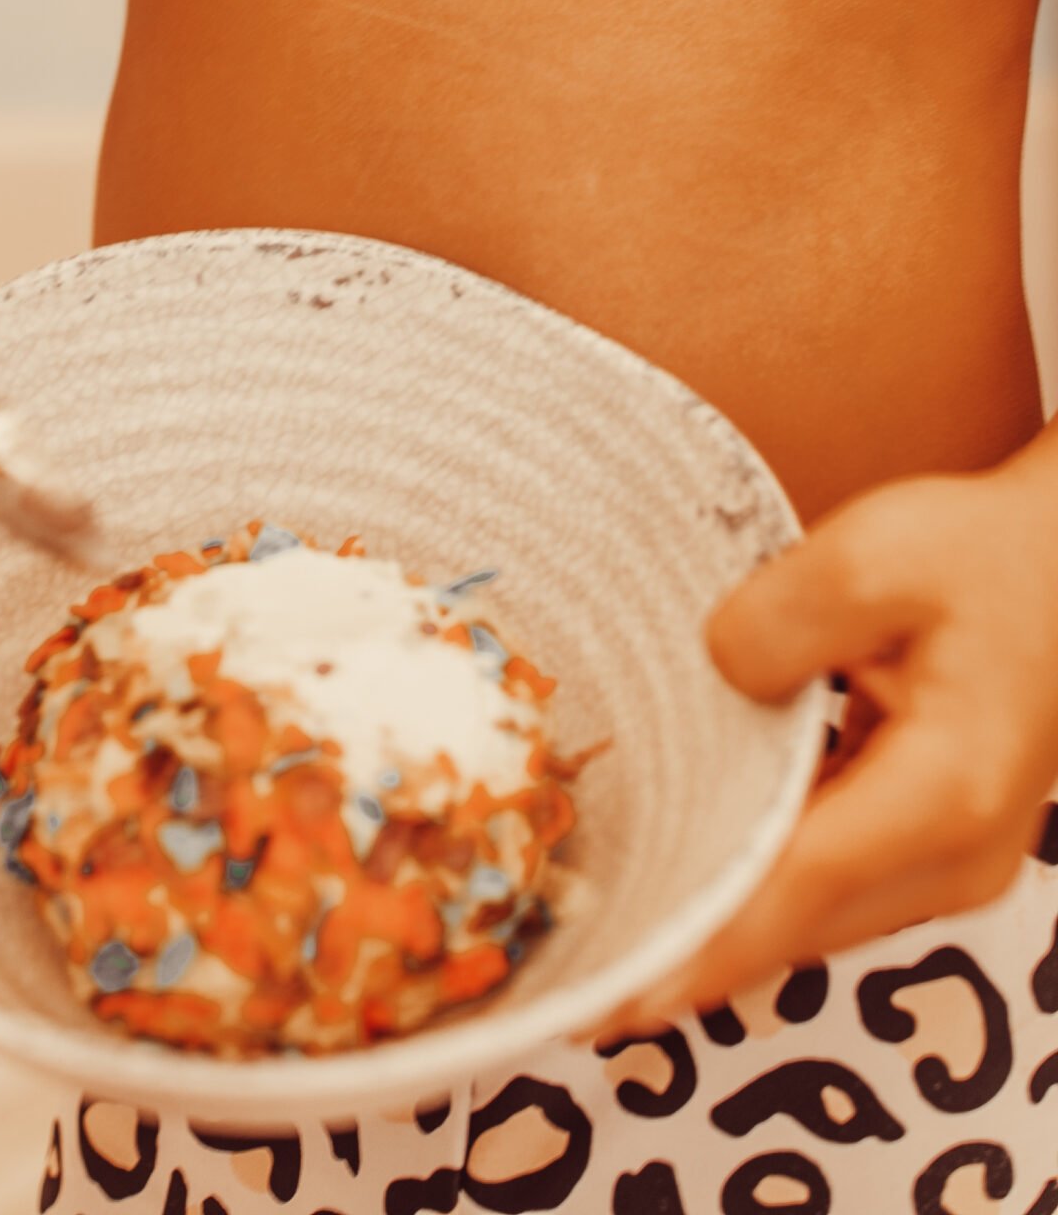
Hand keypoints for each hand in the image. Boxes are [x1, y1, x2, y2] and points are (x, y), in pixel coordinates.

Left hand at [587, 458, 1057, 1042]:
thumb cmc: (980, 556)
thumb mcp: (876, 553)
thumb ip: (778, 619)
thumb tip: (713, 679)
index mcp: (946, 791)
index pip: (796, 886)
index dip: (699, 943)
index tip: (612, 1000)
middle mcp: (956, 856)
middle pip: (797, 924)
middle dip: (689, 955)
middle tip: (574, 987)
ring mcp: (952, 864)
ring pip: (812, 917)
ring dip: (721, 928)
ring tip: (608, 942)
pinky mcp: (936, 850)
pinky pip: (829, 887)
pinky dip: (760, 890)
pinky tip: (683, 876)